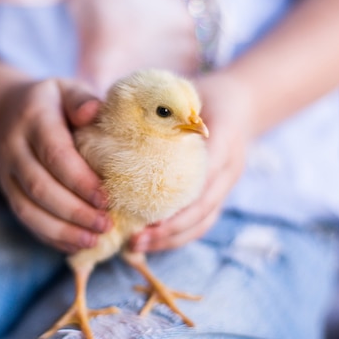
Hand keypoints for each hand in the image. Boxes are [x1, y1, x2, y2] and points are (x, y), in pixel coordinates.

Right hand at [0, 79, 111, 252]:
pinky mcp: (7, 191)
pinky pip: (25, 220)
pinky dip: (51, 237)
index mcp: (33, 119)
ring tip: (94, 241)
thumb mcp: (67, 89)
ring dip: (62, 231)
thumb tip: (94, 112)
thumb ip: (82, 99)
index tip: (106, 198)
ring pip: (28, 209)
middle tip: (106, 224)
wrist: (4, 111)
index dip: (80, 180)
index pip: (55, 154)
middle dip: (74, 211)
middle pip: (40, 187)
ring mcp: (6, 173)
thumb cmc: (52, 102)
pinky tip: (77, 245)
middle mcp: (13, 148)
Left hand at [129, 75, 253, 251]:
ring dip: (171, 239)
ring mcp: (227, 183)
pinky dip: (177, 235)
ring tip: (136, 247)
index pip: (203, 174)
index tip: (147, 216)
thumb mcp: (180, 91)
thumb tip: (99, 111)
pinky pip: (202, 222)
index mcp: (223, 137)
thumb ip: (154, 106)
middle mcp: (229, 166)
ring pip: (203, 221)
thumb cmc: (200, 95)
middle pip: (203, 208)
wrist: (239, 102)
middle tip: (135, 239)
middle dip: (169, 229)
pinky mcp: (220, 194)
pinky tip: (150, 241)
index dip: (177, 200)